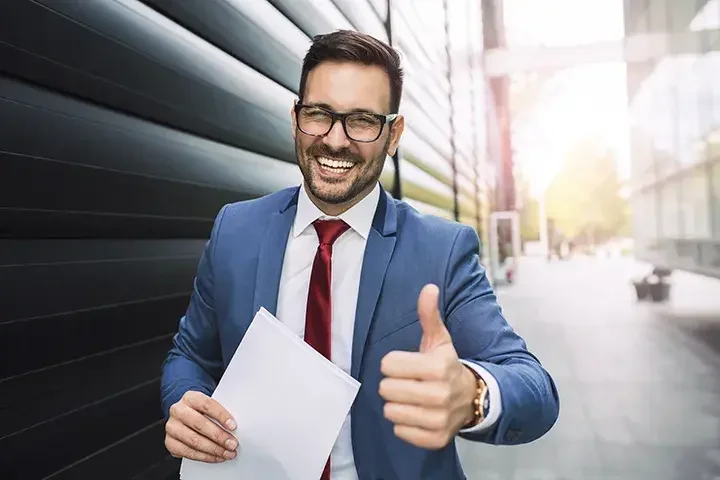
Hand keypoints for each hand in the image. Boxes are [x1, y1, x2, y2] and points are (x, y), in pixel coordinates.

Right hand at [165, 390, 238, 461]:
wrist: (186, 416)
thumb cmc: (202, 411)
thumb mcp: (210, 406)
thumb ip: (219, 413)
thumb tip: (234, 427)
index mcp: (190, 397)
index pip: (207, 404)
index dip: (221, 415)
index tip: (233, 426)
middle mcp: (178, 410)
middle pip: (200, 424)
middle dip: (218, 436)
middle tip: (232, 444)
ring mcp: (172, 427)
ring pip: (194, 440)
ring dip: (213, 449)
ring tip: (227, 452)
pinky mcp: (170, 442)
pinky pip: (188, 452)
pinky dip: (205, 456)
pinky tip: (216, 457)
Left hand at [379, 284, 477, 448]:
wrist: (474, 398)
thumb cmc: (448, 365)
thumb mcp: (439, 340)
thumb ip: (429, 314)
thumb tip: (428, 287)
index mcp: (439, 367)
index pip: (388, 365)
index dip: (393, 363)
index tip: (407, 365)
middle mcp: (440, 394)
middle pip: (386, 389)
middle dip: (393, 384)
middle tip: (408, 382)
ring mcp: (439, 419)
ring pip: (391, 411)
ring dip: (397, 405)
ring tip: (411, 399)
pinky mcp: (436, 439)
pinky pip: (400, 432)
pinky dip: (404, 425)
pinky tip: (417, 414)